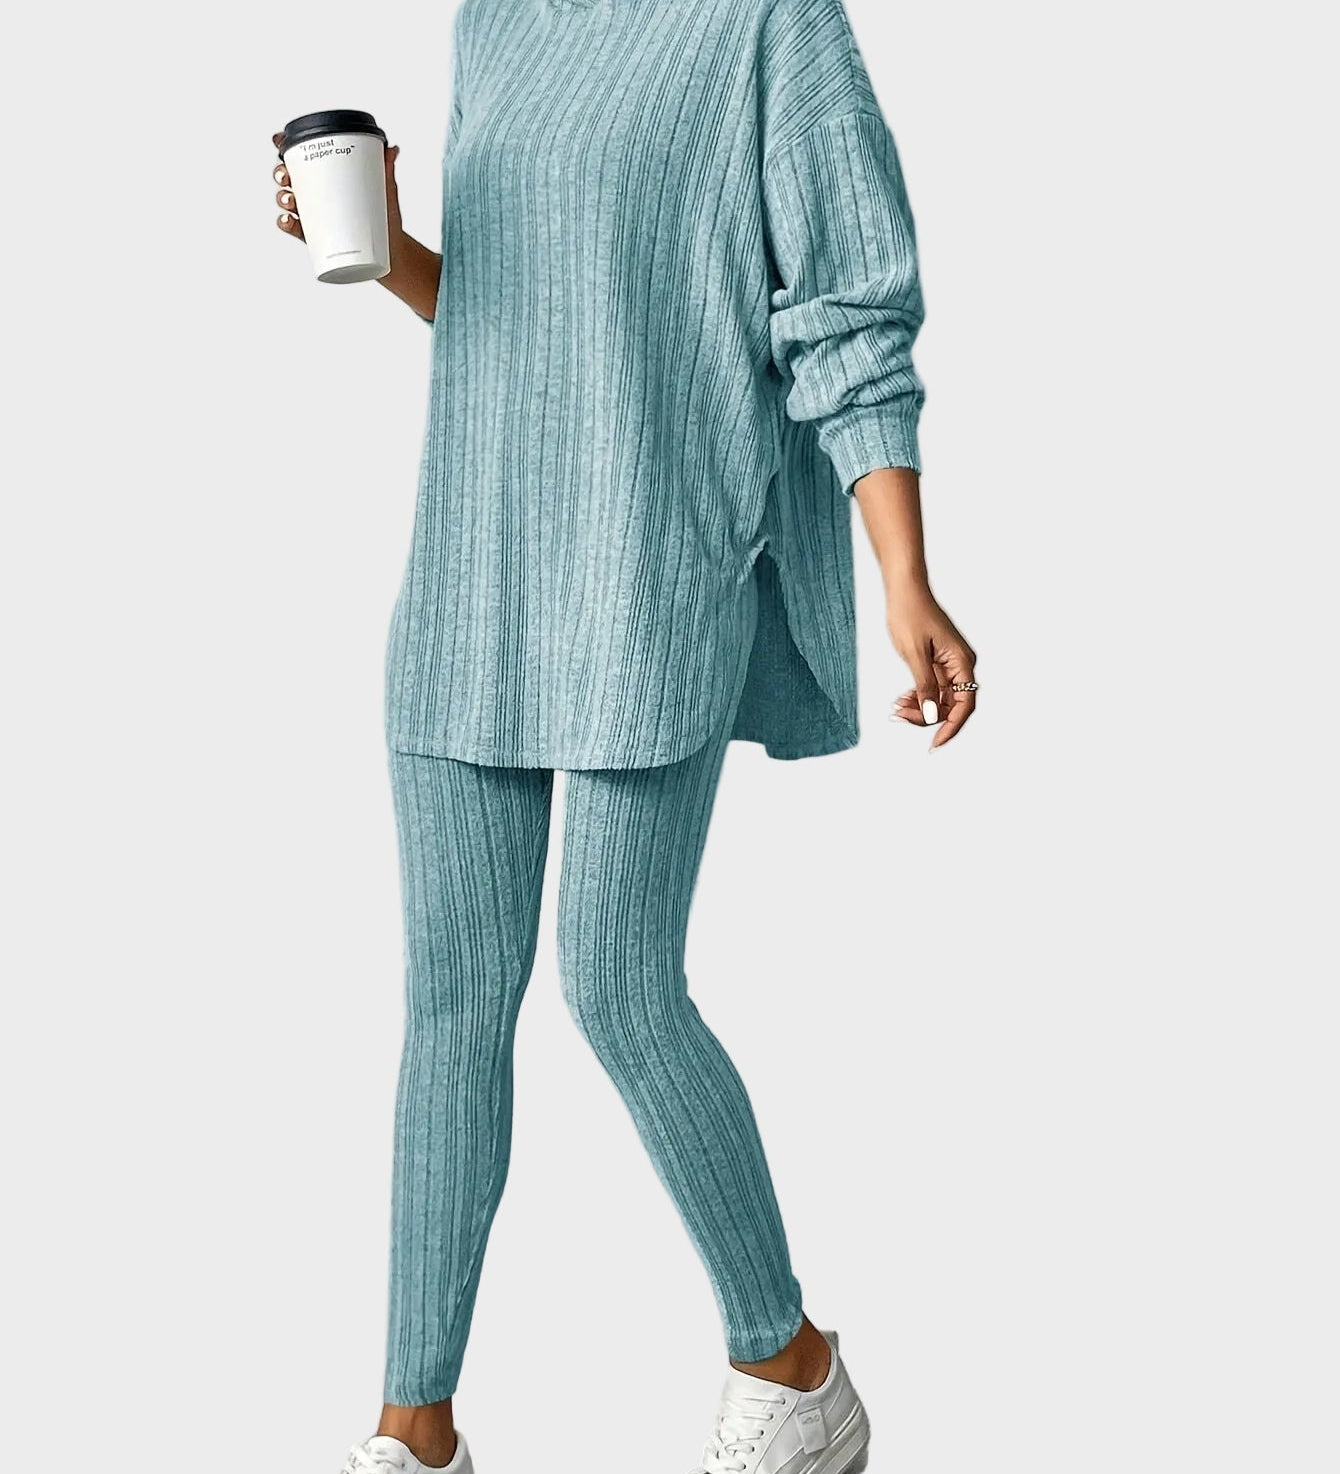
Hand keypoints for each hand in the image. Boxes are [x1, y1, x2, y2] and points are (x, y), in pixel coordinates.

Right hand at [271, 133, 403, 246]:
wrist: (391, 252)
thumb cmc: (385, 218)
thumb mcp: (386, 192)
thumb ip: (385, 169)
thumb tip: (392, 149)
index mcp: (327, 177)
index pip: (302, 158)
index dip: (285, 147)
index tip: (279, 140)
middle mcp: (316, 195)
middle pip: (288, 178)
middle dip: (280, 173)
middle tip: (286, 176)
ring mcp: (314, 216)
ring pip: (287, 201)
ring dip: (282, 198)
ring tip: (291, 200)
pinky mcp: (315, 237)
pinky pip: (293, 228)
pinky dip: (286, 223)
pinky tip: (288, 221)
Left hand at [886, 584, 977, 747]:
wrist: (905, 589)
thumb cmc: (910, 613)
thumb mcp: (914, 653)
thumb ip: (924, 685)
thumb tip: (930, 714)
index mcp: (962, 663)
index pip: (964, 706)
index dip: (951, 728)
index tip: (934, 744)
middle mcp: (961, 666)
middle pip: (951, 706)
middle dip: (926, 716)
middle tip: (899, 716)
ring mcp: (950, 665)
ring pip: (939, 699)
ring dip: (920, 708)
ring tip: (896, 707)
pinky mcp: (938, 663)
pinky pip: (932, 688)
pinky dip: (918, 696)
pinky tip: (901, 699)